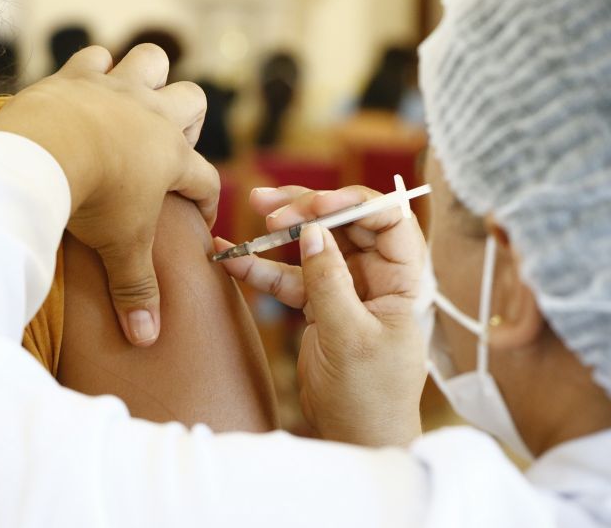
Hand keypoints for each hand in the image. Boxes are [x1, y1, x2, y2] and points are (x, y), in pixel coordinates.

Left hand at [0, 44, 217, 346]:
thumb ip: (135, 291)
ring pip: (153, 60)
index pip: (205, 178)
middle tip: (162, 147)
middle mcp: (154, 116)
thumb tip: (148, 339)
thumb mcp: (119, 248)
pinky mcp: (80, 75)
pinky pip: (96, 56)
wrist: (46, 152)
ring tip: (132, 102)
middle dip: (187, 119)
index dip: (206, 200)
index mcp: (171, 159)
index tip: (197, 219)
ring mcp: (119, 89)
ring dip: (148, 75)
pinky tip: (86, 88)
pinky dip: (93, 68)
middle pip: (193, 100)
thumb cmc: (92, 200)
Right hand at [215, 186, 426, 445]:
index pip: (388, 219)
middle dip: (307, 208)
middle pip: (345, 224)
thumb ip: (329, 280)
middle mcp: (378, 275)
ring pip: (314, 245)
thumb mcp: (349, 335)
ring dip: (281, 231)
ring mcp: (347, 287)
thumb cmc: (370, 393)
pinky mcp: (320, 304)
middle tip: (269, 206)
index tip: (312, 205)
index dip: (351, 203)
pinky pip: (290, 276)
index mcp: (404, 278)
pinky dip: (262, 268)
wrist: (357, 435)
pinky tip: (232, 259)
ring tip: (251, 210)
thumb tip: (312, 231)